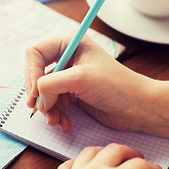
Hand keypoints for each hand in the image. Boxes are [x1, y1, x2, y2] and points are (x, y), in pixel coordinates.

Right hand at [24, 33, 152, 133]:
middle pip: (35, 74)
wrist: (138, 107)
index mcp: (68, 43)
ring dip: (47, 109)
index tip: (34, 93)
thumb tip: (36, 98)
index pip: (34, 53)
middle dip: (38, 94)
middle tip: (40, 109)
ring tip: (56, 121)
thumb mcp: (79, 79)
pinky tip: (64, 124)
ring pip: (43, 92)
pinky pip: (52, 104)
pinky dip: (56, 115)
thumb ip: (50, 84)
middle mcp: (65, 58)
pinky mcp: (70, 93)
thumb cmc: (115, 86)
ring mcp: (67, 77)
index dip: (30, 73)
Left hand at [39, 144, 161, 168]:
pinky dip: (79, 160)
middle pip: (114, 150)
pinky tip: (82, 165)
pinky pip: (68, 163)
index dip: (149, 167)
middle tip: (136, 158)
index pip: (138, 165)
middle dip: (129, 152)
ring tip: (110, 157)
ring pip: (90, 151)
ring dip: (103, 151)